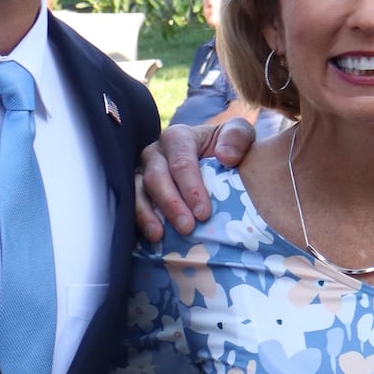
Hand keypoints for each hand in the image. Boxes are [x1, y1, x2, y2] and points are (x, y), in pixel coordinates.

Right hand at [136, 117, 257, 239]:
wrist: (218, 166)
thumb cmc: (228, 151)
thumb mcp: (240, 136)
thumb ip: (237, 137)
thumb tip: (225, 156)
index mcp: (178, 138)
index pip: (181, 161)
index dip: (191, 187)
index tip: (204, 212)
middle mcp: (155, 154)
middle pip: (156, 176)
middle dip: (171, 203)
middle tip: (187, 228)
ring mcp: (143, 173)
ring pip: (138, 191)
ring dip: (148, 214)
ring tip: (159, 235)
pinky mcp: (138, 193)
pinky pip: (132, 206)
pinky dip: (141, 222)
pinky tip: (152, 237)